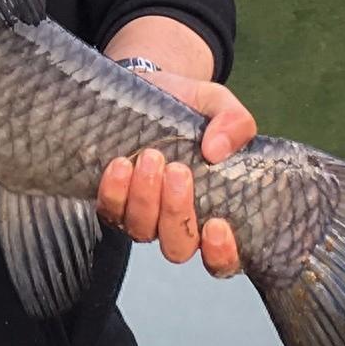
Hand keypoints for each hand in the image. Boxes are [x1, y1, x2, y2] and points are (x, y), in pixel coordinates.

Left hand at [96, 70, 256, 277]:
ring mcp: (145, 216)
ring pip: (141, 231)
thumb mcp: (219, 104)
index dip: (220, 253)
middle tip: (177, 170)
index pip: (223, 258)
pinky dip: (114, 192)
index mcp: (217, 211)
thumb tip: (217, 150)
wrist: (152, 86)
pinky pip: (109, 213)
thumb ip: (234, 123)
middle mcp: (179, 222)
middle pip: (177, 247)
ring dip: (144, 198)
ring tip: (150, 158)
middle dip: (175, 212)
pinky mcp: (114, 202)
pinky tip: (120, 164)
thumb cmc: (191, 106)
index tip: (217, 223)